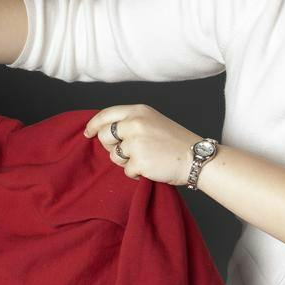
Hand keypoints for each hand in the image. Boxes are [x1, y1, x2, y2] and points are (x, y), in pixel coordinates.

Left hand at [82, 104, 198, 185]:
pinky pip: (126, 171)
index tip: (87, 133)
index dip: (93, 124)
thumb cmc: (175, 142)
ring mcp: (136, 142)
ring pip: (113, 156)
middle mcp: (135, 123)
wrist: (197, 157)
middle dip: (110, 146)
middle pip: (104, 136)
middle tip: (127, 151)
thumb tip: (104, 131)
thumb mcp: (153, 121)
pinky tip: (151, 167)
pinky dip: (136, 173)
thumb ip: (130, 122)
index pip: (106, 114)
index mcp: (138, 111)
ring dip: (125, 161)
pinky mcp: (138, 161)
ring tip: (145, 158)